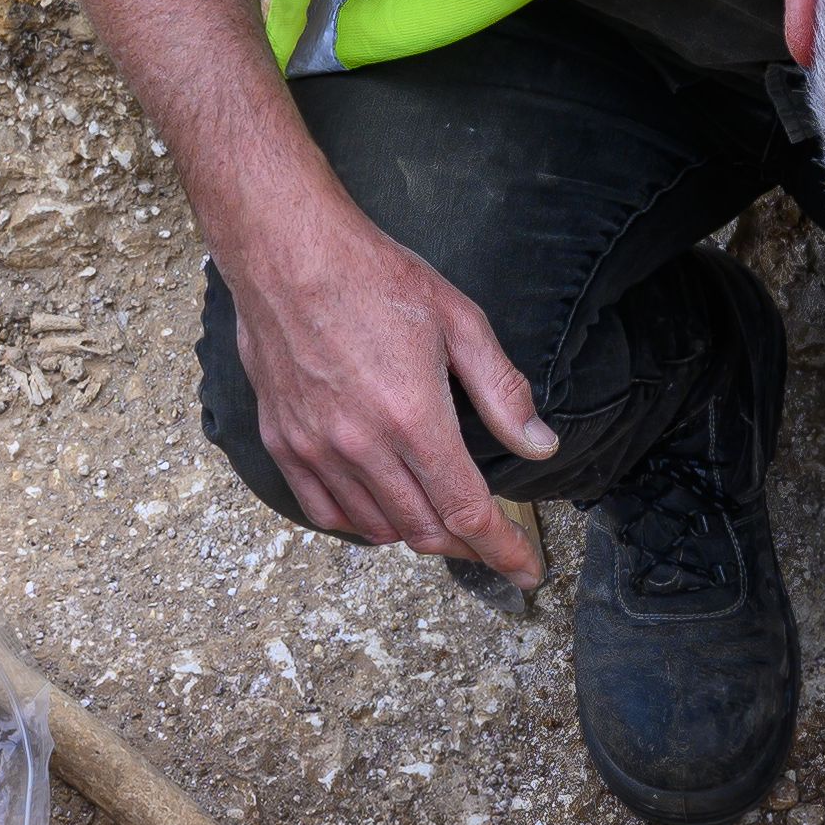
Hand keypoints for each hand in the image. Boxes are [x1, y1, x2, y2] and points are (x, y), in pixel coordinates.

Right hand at [223, 202, 550, 578]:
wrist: (287, 251)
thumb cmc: (375, 277)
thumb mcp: (460, 321)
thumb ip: (504, 392)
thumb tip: (541, 445)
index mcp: (413, 418)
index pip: (467, 513)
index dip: (504, 551)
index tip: (527, 573)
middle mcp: (361, 446)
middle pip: (425, 532)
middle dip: (466, 547)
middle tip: (489, 539)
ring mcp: (316, 449)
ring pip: (378, 529)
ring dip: (417, 534)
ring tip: (440, 516)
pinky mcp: (283, 443)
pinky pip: (326, 512)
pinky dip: (362, 523)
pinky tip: (381, 507)